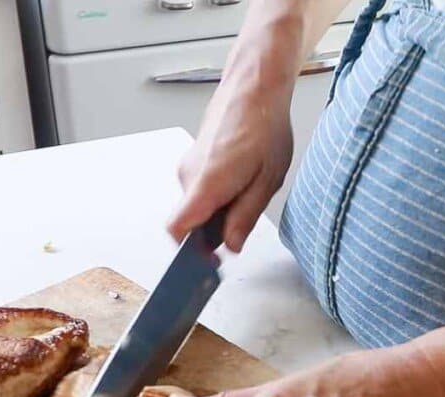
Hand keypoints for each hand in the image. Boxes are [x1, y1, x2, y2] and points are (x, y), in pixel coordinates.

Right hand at [168, 51, 294, 250]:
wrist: (254, 87)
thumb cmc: (264, 127)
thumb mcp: (267, 180)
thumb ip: (245, 216)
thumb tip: (231, 245)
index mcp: (206, 184)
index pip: (177, 229)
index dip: (190, 252)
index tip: (210, 261)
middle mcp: (189, 175)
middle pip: (190, 221)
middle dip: (215, 230)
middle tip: (245, 221)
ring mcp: (188, 165)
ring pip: (198, 204)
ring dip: (220, 209)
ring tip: (251, 188)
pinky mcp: (193, 158)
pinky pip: (200, 188)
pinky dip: (218, 193)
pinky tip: (243, 177)